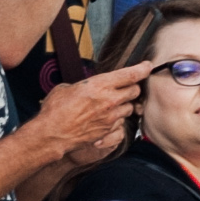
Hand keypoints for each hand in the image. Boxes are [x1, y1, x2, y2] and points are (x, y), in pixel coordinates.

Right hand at [31, 64, 148, 162]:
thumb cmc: (56, 110)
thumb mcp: (67, 88)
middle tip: (127, 86)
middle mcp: (109, 100)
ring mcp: (111, 117)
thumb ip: (83, 86)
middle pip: (135, 91)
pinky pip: (120, 122)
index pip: (130, 75)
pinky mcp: (108, 131)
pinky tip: (106, 118)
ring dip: (125, 104)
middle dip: (133, 87)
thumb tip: (86, 87)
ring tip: (114, 104)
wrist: (52, 134)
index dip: (142, 69)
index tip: (147, 66)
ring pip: (130, 107)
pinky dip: (117, 119)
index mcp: (99, 85)